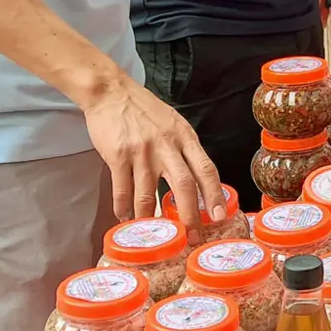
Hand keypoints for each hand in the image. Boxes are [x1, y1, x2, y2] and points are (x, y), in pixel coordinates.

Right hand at [78, 73, 224, 236]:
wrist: (111, 92)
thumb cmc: (144, 110)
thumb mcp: (174, 124)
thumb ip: (184, 149)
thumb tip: (197, 180)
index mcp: (185, 136)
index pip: (207, 168)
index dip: (215, 194)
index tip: (220, 215)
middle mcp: (167, 144)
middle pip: (185, 185)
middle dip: (190, 216)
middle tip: (192, 238)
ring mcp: (142, 150)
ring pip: (150, 194)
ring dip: (151, 218)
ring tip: (153, 235)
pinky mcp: (118, 155)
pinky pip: (123, 189)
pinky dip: (124, 208)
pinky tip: (125, 217)